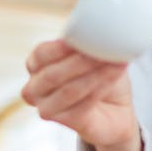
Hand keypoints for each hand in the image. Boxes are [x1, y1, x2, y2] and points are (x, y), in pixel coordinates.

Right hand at [22, 40, 137, 148]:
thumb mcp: (94, 53)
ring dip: (94, 76)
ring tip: (115, 63)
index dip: (59, 47)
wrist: (116, 109)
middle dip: (79, 62)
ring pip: (68, 91)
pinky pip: (82, 106)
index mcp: (36, 64)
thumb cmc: (100, 75)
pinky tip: (113, 78)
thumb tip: (100, 28)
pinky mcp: (65, 122)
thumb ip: (89, 41)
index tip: (81, 38)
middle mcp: (35, 88)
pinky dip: (100, 90)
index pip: (41, 54)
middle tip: (103, 51)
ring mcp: (47, 107)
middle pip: (52, 75)